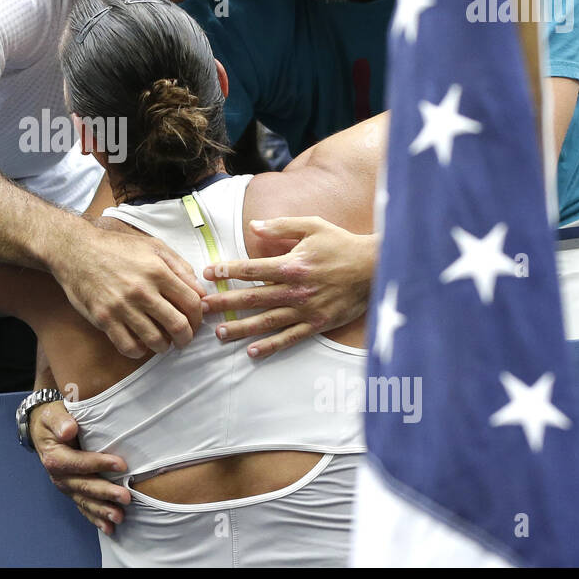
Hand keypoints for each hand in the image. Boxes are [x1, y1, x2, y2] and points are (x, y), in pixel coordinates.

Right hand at [30, 400, 129, 534]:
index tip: (120, 465)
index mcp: (54, 457)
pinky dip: (95, 518)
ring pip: (84, 501)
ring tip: (119, 517)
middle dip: (105, 493)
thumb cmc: (52, 420)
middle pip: (83, 486)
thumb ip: (60, 421)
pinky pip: (83, 507)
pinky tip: (109, 528)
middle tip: (126, 497)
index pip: (78, 463)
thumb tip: (69, 430)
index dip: (99, 464)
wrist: (43, 429)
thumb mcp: (53, 415)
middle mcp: (58, 476)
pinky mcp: (72, 491)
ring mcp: (65, 486)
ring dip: (102, 510)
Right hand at [50, 222, 202, 357]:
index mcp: (157, 271)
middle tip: (183, 339)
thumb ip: (180, 266)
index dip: (198, 316)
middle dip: (186, 337)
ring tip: (163, 342)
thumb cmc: (116, 247)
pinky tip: (140, 344)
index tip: (195, 321)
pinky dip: (139, 350)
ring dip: (164, 346)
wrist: (76, 250)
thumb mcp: (153, 246)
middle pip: (178, 325)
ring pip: (155, 340)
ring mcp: (122, 307)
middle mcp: (142, 291)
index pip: (191, 302)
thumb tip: (199, 291)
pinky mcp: (104, 319)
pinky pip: (128, 346)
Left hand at [201, 216, 375, 358]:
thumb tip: (253, 227)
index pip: (252, 269)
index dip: (227, 271)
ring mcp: (306, 310)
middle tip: (202, 307)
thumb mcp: (313, 226)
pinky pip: (290, 338)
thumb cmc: (342, 244)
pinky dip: (270, 346)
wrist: (375, 268)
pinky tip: (252, 351)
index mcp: (292, 264)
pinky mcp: (318, 324)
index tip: (208, 273)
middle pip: (252, 298)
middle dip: (225, 303)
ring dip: (241, 328)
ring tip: (220, 333)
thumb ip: (281, 227)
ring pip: (267, 321)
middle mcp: (296, 290)